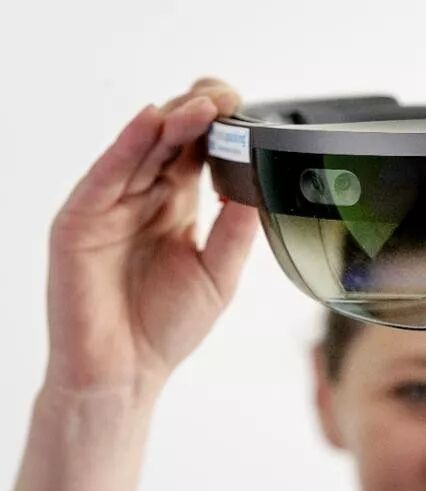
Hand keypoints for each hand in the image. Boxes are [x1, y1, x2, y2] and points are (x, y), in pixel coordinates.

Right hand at [46, 78, 259, 395]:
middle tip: (227, 98)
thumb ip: (236, 231)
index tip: (246, 112)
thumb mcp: (218, 274)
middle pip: (171, 141)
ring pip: (141, 149)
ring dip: (172, 122)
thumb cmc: (166, 327)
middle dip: (199, 115)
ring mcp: (110, 206)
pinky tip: (151, 123)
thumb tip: (260, 187)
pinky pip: (106, 175)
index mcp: (177, 207)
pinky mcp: (81, 220)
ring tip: (204, 105)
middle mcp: (143, 198)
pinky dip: (127, 146)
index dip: (219, 130)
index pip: (198, 153)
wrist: (124, 372)